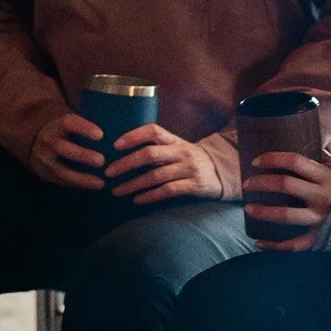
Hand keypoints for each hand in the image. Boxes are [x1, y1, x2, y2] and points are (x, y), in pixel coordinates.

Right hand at [30, 112, 107, 190]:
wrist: (34, 142)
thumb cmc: (64, 130)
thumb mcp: (69, 120)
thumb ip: (87, 119)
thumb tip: (116, 118)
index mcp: (57, 124)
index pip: (69, 123)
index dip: (84, 128)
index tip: (101, 135)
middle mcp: (48, 141)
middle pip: (61, 147)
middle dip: (82, 155)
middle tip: (102, 160)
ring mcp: (45, 159)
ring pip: (60, 170)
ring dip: (82, 177)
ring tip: (101, 182)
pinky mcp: (46, 174)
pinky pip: (62, 182)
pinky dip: (79, 185)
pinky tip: (94, 186)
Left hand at [104, 124, 231, 203]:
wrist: (221, 173)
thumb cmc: (189, 160)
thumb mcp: (177, 148)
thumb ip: (157, 148)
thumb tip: (122, 152)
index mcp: (175, 140)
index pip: (153, 131)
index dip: (133, 136)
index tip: (115, 145)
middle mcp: (182, 152)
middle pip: (150, 154)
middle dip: (126, 163)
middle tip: (108, 172)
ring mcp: (188, 169)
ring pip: (156, 175)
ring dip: (133, 184)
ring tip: (117, 191)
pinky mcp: (194, 186)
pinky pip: (169, 191)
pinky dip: (151, 196)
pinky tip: (137, 200)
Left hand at [245, 152, 330, 251]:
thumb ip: (320, 158)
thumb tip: (299, 141)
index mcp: (326, 176)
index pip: (295, 162)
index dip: (273, 159)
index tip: (256, 161)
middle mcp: (322, 196)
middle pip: (286, 186)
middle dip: (262, 184)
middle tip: (247, 184)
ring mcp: (320, 219)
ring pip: (287, 216)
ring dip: (264, 212)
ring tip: (248, 209)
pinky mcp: (319, 238)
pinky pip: (294, 244)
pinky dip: (275, 245)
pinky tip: (258, 242)